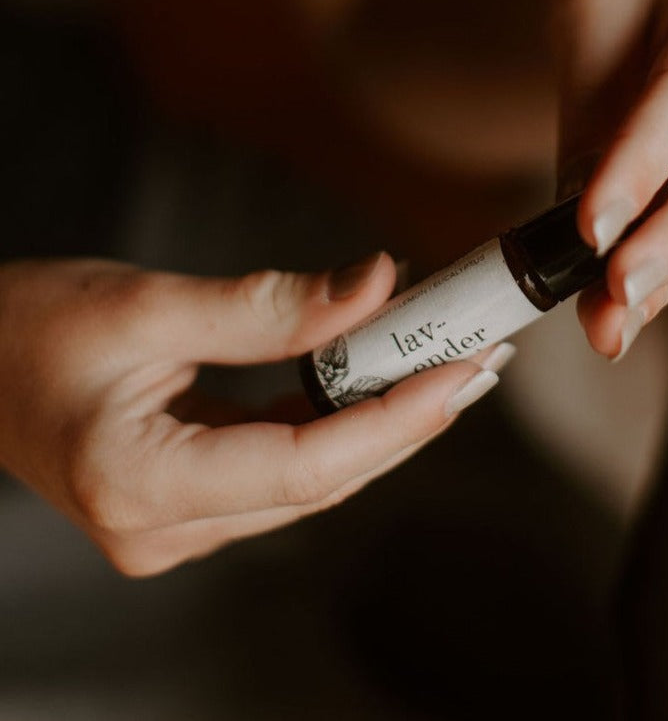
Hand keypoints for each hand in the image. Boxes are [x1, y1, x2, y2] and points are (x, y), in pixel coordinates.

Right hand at [0, 256, 499, 575]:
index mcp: (140, 484)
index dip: (396, 418)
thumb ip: (268, 305)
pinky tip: (385, 384)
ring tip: (448, 366)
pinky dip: (341, 424)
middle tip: (479, 361)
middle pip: (322, 479)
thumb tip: (374, 284)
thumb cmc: (27, 328)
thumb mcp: (148, 303)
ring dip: (384, 422)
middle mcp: (164, 527)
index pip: (306, 464)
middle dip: (409, 419)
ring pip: (312, 479)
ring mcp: (178, 523)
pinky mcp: (192, 500)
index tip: (461, 369)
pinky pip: (287, 468)